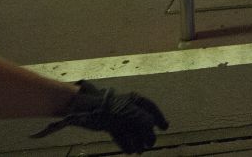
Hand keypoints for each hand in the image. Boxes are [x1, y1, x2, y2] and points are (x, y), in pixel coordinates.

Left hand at [31, 80, 167, 153]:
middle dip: (146, 134)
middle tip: (150, 145)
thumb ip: (145, 121)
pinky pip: (120, 134)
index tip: (165, 128)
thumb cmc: (111, 109)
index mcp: (135, 100)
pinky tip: (129, 151)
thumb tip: (151, 129)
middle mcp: (128, 107)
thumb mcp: (132, 114)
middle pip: (141, 121)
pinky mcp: (109, 124)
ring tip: (139, 152)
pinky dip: (125, 142)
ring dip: (136, 140)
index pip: (151, 108)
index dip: (159, 118)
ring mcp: (118, 115)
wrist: (87, 110)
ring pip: (131, 129)